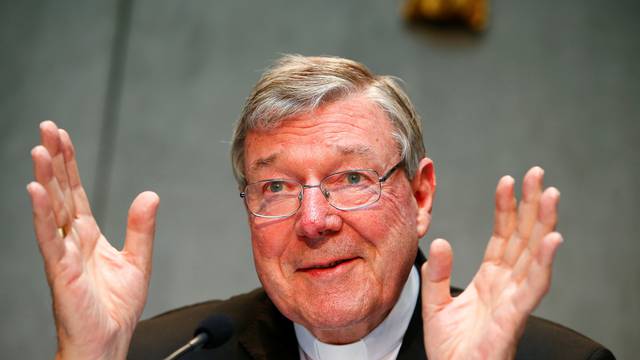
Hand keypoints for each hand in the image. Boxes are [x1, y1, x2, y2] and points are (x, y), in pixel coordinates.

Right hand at [27, 121, 159, 359]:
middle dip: (55, 159)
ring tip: (41, 149)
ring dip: (46, 178)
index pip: (76, 192)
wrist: (108, 341)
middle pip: (61, 191)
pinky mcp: (60, 270)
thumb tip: (150, 195)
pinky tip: (36, 190)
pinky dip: (42, 213)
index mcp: (88, 236)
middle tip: (48, 128)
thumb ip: (141, 228)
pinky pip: (49, 237)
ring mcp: (63, 253)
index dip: (70, 164)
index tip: (63, 137)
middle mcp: (72, 240)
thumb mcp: (137, 261)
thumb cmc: (114, 308)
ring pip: (52, 208)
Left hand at [421, 167, 561, 359]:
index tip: (507, 181)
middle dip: (531, 205)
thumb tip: (439, 242)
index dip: (506, 208)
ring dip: (543, 224)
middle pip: (523, 238)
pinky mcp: (514, 316)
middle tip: (538, 174)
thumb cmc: (451, 347)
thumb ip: (437, 274)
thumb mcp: (435, 303)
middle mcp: (507, 285)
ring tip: (550, 195)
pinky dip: (544, 262)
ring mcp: (514, 299)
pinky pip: (533, 286)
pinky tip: (552, 238)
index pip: (502, 236)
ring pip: (534, 255)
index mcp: (490, 279)